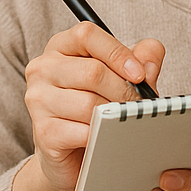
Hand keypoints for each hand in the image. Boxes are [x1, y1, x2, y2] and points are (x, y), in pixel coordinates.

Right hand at [12, 21, 164, 190]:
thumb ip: (139, 61)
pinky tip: (109, 138)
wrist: (72, 157)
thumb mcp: (120, 80)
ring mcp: (38, 100)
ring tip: (126, 122)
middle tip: (140, 106)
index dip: (117, 52)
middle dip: (124, 90)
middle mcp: (43, 69)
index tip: (139, 74)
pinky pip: (81, 131)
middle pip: (91, 71)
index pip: (86, 34)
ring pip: (88, 103)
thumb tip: (152, 52)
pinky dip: (102, 135)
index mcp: (60, 48)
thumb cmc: (96, 110)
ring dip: (115, 115)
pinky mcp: (43, 131)